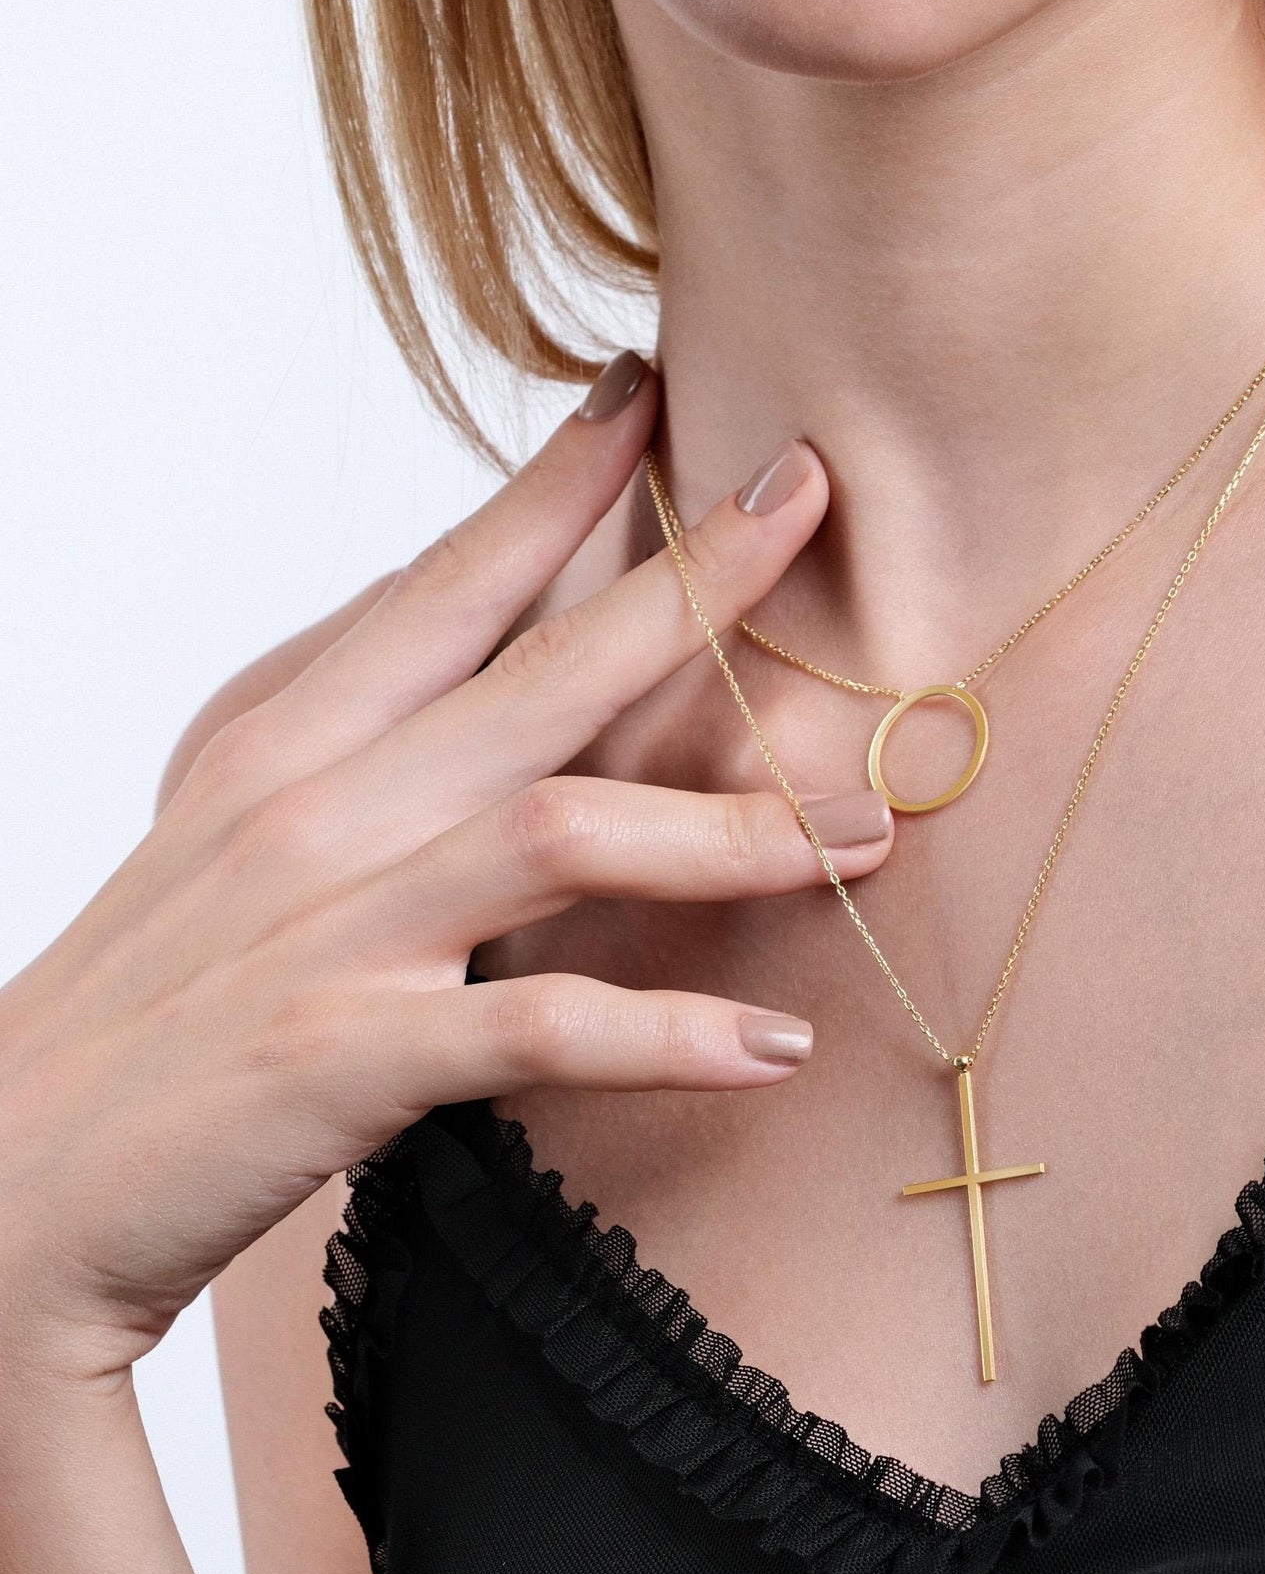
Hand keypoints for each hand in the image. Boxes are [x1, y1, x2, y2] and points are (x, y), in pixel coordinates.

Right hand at [0, 355, 888, 1382]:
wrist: (1, 1183)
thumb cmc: (144, 1002)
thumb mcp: (225, 825)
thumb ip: (338, 719)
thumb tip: (420, 605)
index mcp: (292, 743)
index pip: (444, 583)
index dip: (553, 484)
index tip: (648, 390)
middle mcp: (323, 809)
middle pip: (545, 667)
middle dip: (692, 578)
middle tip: (811, 495)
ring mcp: (339, 928)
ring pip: (572, 831)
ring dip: (738, 832)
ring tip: (869, 836)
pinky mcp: (349, 1057)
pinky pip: (544, 1029)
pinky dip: (670, 1035)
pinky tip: (775, 1043)